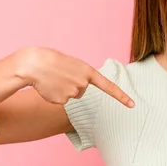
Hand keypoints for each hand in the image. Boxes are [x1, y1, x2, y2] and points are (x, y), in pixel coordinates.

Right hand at [15, 46, 134, 107]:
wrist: (33, 64)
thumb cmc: (51, 60)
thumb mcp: (72, 64)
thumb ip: (80, 76)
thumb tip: (77, 91)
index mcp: (88, 72)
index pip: (109, 87)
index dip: (121, 96)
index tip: (133, 105)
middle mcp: (83, 84)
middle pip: (82, 91)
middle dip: (72, 84)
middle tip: (61, 74)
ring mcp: (73, 93)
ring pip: (71, 96)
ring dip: (62, 89)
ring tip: (53, 78)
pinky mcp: (62, 101)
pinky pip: (61, 100)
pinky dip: (54, 94)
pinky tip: (48, 86)